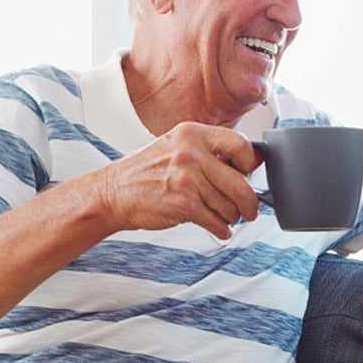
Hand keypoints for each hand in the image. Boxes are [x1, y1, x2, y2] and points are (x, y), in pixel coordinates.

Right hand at [96, 122, 260, 239]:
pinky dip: (222, 229)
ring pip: (230, 205)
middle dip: (250, 202)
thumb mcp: (176, 147)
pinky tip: (219, 229)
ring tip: (227, 218)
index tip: (250, 174)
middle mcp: (191, 153)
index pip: (240, 144)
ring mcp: (187, 179)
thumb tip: (248, 165)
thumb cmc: (145, 172)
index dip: (251, 163)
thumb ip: (209, 152)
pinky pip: (216, 222)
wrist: (112, 193)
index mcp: (192, 134)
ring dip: (232, 217)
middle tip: (250, 210)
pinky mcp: (183, 204)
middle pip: (240, 183)